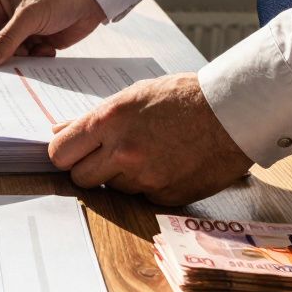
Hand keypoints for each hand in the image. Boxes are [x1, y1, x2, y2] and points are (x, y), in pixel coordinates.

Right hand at [0, 0, 106, 66]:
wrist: (90, 1)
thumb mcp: (29, 17)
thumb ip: (6, 39)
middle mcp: (4, 17)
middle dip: (3, 55)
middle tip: (15, 62)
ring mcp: (19, 30)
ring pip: (9, 55)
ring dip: (22, 57)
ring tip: (37, 50)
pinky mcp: (34, 42)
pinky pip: (26, 59)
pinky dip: (35, 58)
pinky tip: (47, 48)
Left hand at [48, 73, 252, 204]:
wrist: (233, 113)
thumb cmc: (183, 97)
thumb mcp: (134, 95)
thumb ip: (94, 118)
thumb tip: (58, 131)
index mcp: (110, 120)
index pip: (60, 152)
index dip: (63, 154)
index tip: (70, 152)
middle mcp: (123, 151)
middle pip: (80, 178)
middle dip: (87, 169)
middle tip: (104, 156)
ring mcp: (145, 177)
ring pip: (112, 188)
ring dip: (121, 176)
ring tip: (147, 152)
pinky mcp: (165, 196)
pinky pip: (142, 196)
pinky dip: (148, 184)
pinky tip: (166, 164)